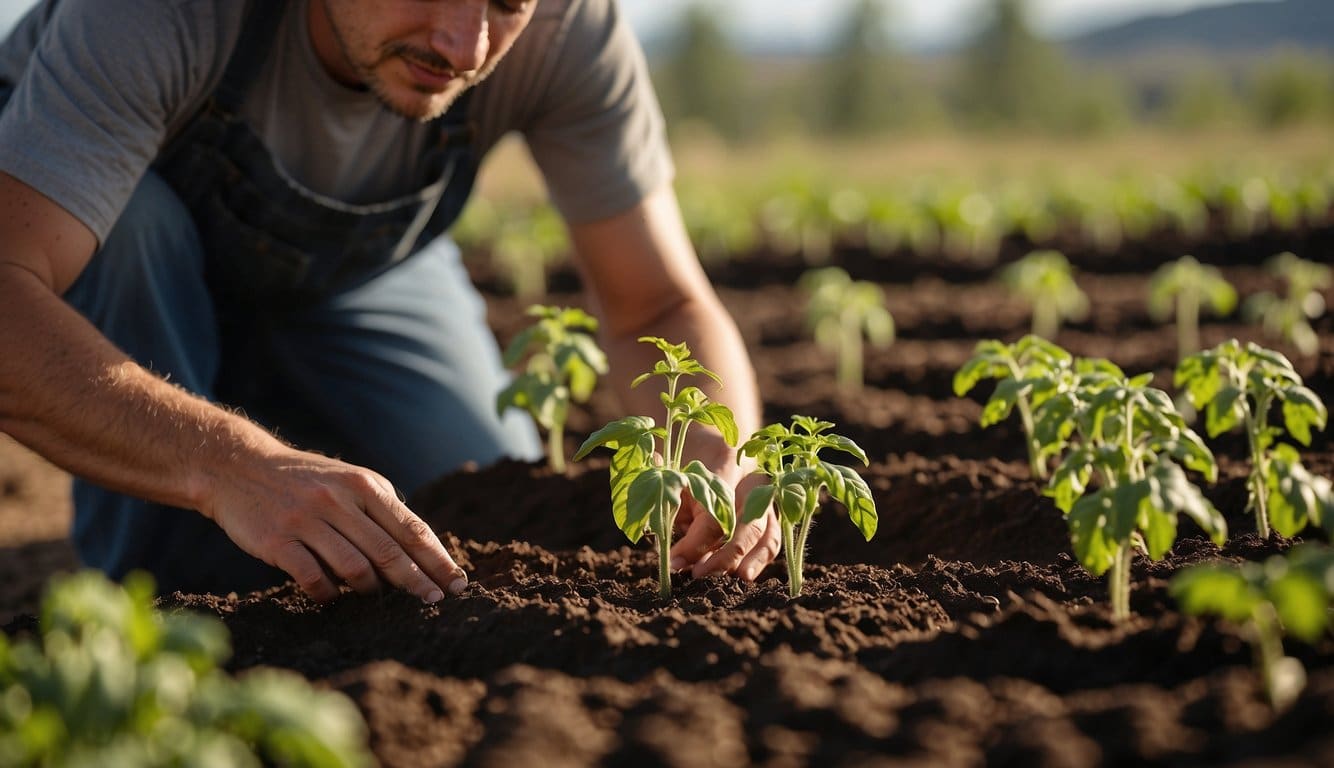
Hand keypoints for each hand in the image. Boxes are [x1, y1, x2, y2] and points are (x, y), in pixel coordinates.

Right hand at [199, 447, 466, 602]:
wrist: (238, 466)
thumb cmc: (304, 481)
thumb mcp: (347, 481)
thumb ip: (381, 510)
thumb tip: (420, 552)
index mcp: (364, 485)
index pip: (412, 528)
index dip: (438, 559)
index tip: (458, 582)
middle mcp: (339, 500)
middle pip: (390, 552)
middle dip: (419, 581)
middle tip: (436, 602)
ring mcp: (308, 520)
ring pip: (356, 568)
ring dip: (371, 590)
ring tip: (376, 597)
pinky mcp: (278, 541)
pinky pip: (313, 578)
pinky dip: (329, 593)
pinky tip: (332, 597)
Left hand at [669, 467, 779, 581]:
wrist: (713, 436)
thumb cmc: (688, 459)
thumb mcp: (671, 477)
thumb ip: (670, 509)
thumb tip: (669, 556)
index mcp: (726, 463)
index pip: (716, 515)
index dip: (694, 545)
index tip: (674, 562)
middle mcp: (753, 479)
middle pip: (750, 526)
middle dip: (726, 557)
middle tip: (699, 575)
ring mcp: (768, 494)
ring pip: (769, 534)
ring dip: (751, 562)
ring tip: (733, 582)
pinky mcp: (772, 509)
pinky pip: (771, 538)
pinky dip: (759, 558)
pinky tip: (742, 574)